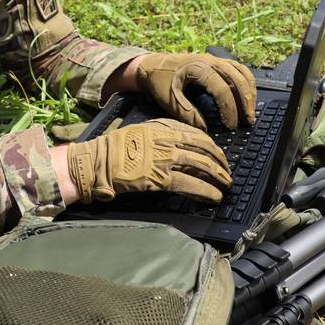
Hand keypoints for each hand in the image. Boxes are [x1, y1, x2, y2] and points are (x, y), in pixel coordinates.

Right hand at [66, 118, 231, 203]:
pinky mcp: (160, 178)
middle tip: (227, 172)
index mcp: (162, 127)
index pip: (197, 134)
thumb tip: (183, 143)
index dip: (212, 146)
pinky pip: (190, 184)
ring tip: (225, 185)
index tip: (218, 154)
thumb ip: (162, 133)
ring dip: (218, 177)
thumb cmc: (115, 148)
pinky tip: (213, 196)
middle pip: (204, 149)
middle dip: (220, 162)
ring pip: (201, 166)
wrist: (97, 161)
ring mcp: (164, 159)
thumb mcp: (141, 130)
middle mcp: (167, 140)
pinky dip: (205, 191)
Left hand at [134, 53, 256, 129]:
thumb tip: (205, 129)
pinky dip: (247, 82)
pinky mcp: (218, 61)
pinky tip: (248, 96)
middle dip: (245, 103)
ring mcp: (216, 59)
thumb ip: (186, 114)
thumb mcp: (169, 99)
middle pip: (237, 80)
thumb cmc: (160, 81)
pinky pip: (239, 69)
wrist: (153, 65)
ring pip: (242, 73)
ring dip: (249, 92)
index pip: (222, 90)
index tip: (230, 126)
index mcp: (198, 68)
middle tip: (247, 122)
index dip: (229, 109)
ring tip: (251, 112)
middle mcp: (211, 61)